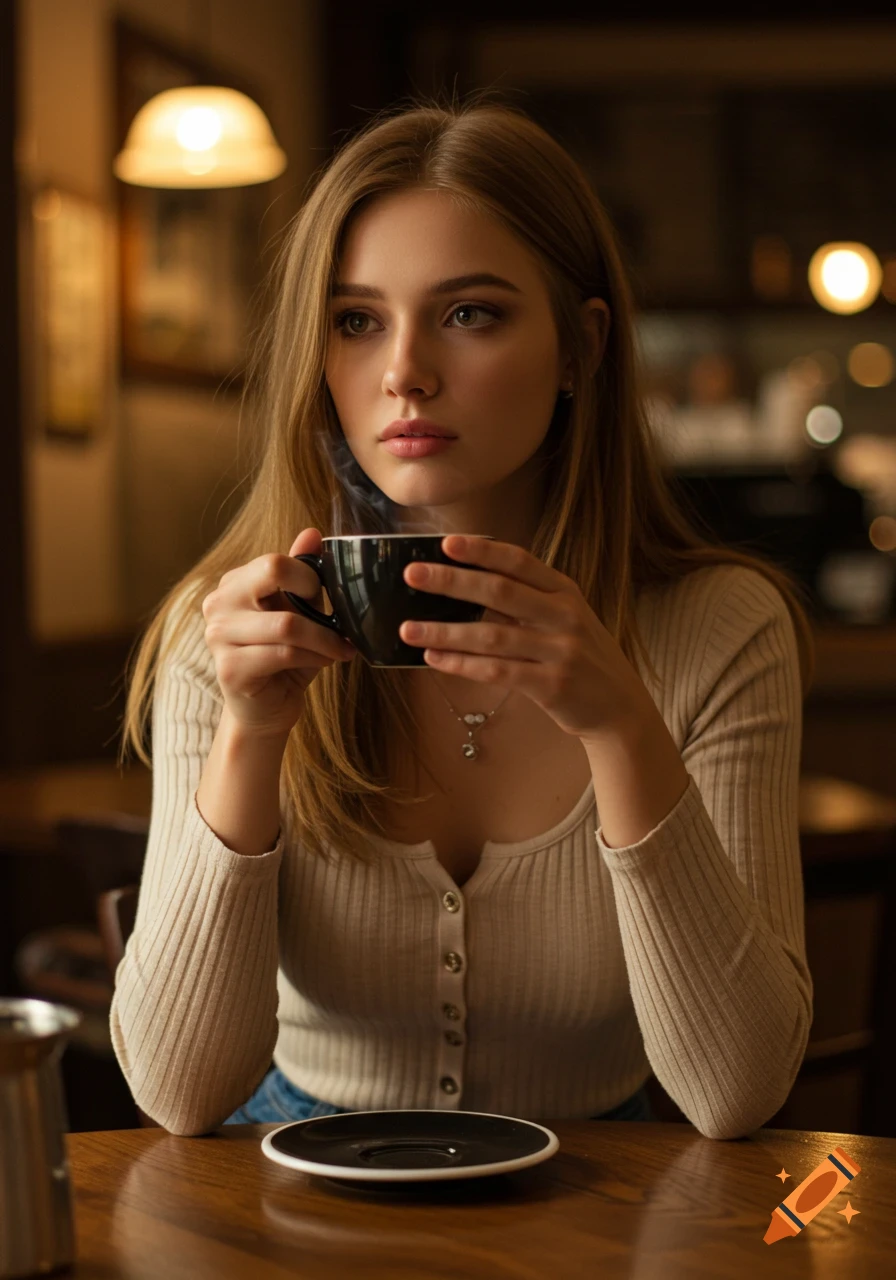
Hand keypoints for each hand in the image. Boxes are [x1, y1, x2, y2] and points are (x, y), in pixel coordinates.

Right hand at [201, 528, 355, 739]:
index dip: (308, 576)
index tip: (324, 597)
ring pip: (287, 623)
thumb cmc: (285, 660)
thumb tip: (312, 532)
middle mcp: (217, 604)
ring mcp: (218, 636)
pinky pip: (284, 653)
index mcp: (233, 585)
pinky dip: (314, 657)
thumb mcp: (298, 612)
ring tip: (339, 649)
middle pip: (272, 574)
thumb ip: (301, 573)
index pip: (274, 561)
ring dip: (324, 638)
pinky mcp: (229, 668)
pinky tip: (324, 662)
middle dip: (314, 598)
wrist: (265, 711)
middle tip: (336, 622)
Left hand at [398, 535, 651, 743]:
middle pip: (499, 591)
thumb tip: (464, 586)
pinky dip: (461, 664)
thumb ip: (526, 601)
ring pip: (491, 636)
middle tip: (412, 575)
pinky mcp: (552, 685)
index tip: (446, 542)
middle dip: (451, 581)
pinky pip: (497, 671)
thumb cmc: (581, 658)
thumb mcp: (564, 619)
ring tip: (408, 628)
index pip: (518, 562)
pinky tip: (434, 658)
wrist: (620, 707)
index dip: (482, 551)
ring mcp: (560, 651)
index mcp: (564, 591)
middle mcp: (564, 616)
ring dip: (444, 631)